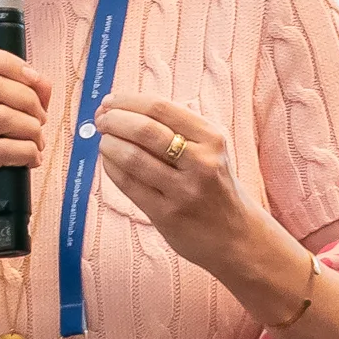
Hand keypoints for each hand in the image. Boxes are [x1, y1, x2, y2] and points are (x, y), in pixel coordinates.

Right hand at [0, 46, 46, 251]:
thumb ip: (8, 103)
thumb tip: (43, 83)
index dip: (8, 62)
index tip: (33, 79)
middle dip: (30, 101)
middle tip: (40, 122)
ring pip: (2, 116)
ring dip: (32, 129)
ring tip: (36, 144)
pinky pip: (3, 149)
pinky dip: (27, 153)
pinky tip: (30, 161)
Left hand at [97, 94, 275, 298]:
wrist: (237, 237)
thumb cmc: (216, 185)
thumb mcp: (211, 149)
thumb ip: (178, 125)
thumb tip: (126, 106)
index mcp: (212, 138)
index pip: (160, 108)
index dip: (127, 101)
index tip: (109, 101)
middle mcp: (201, 162)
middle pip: (144, 130)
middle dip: (113, 120)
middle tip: (101, 120)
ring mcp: (183, 190)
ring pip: (132, 158)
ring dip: (108, 144)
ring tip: (104, 141)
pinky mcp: (166, 215)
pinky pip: (128, 184)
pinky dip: (111, 167)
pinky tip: (108, 162)